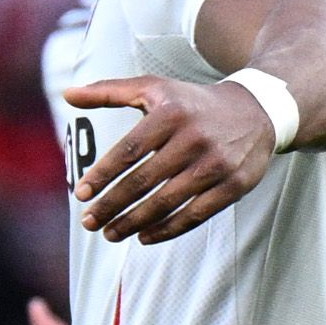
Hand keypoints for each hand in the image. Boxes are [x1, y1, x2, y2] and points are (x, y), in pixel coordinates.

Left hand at [63, 74, 275, 242]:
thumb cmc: (193, 102)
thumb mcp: (155, 87)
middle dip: (111, 205)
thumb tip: (67, 93)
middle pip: (143, 181)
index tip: (81, 194)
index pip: (128, 150)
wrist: (258, 110)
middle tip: (88, 222)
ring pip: (166, 202)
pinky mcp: (234, 186)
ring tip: (109, 233)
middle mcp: (194, 138)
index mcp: (171, 113)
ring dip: (133, 223)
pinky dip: (166, 230)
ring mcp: (216, 164)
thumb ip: (109, 91)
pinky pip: (194, 215)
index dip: (102, 175)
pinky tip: (143, 236)